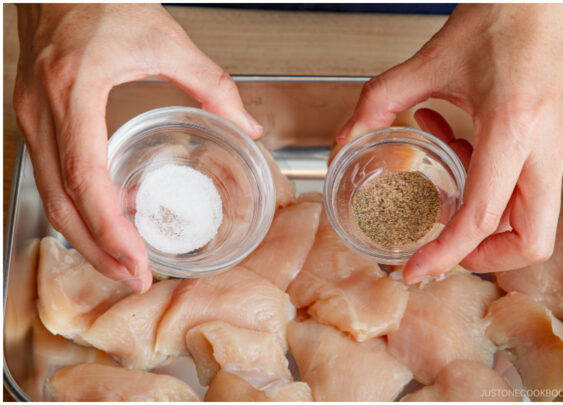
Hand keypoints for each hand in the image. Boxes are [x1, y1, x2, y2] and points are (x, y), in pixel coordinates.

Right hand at [15, 4, 261, 291]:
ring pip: (50, 194)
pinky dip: (78, 205)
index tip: (136, 260)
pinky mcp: (33, 116)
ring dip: (86, 235)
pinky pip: (51, 174)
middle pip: (62, 200)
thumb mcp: (167, 41)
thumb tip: (247, 126)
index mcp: (75, 90)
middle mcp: (43, 108)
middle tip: (134, 279)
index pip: (86, 177)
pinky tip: (113, 218)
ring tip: (125, 263)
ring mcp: (30, 114)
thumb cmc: (105, 1)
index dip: (109, 227)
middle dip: (97, 248)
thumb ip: (212, 85)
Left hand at [337, 4, 562, 283]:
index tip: (417, 268)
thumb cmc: (511, 12)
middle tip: (446, 250)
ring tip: (445, 157)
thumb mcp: (435, 58)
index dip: (446, 254)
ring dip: (485, 204)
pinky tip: (465, 136)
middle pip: (532, 240)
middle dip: (487, 257)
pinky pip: (534, 181)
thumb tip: (347, 136)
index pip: (481, 217)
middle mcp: (549, 146)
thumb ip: (383, 99)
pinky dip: (496, 177)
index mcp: (514, 128)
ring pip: (531, 212)